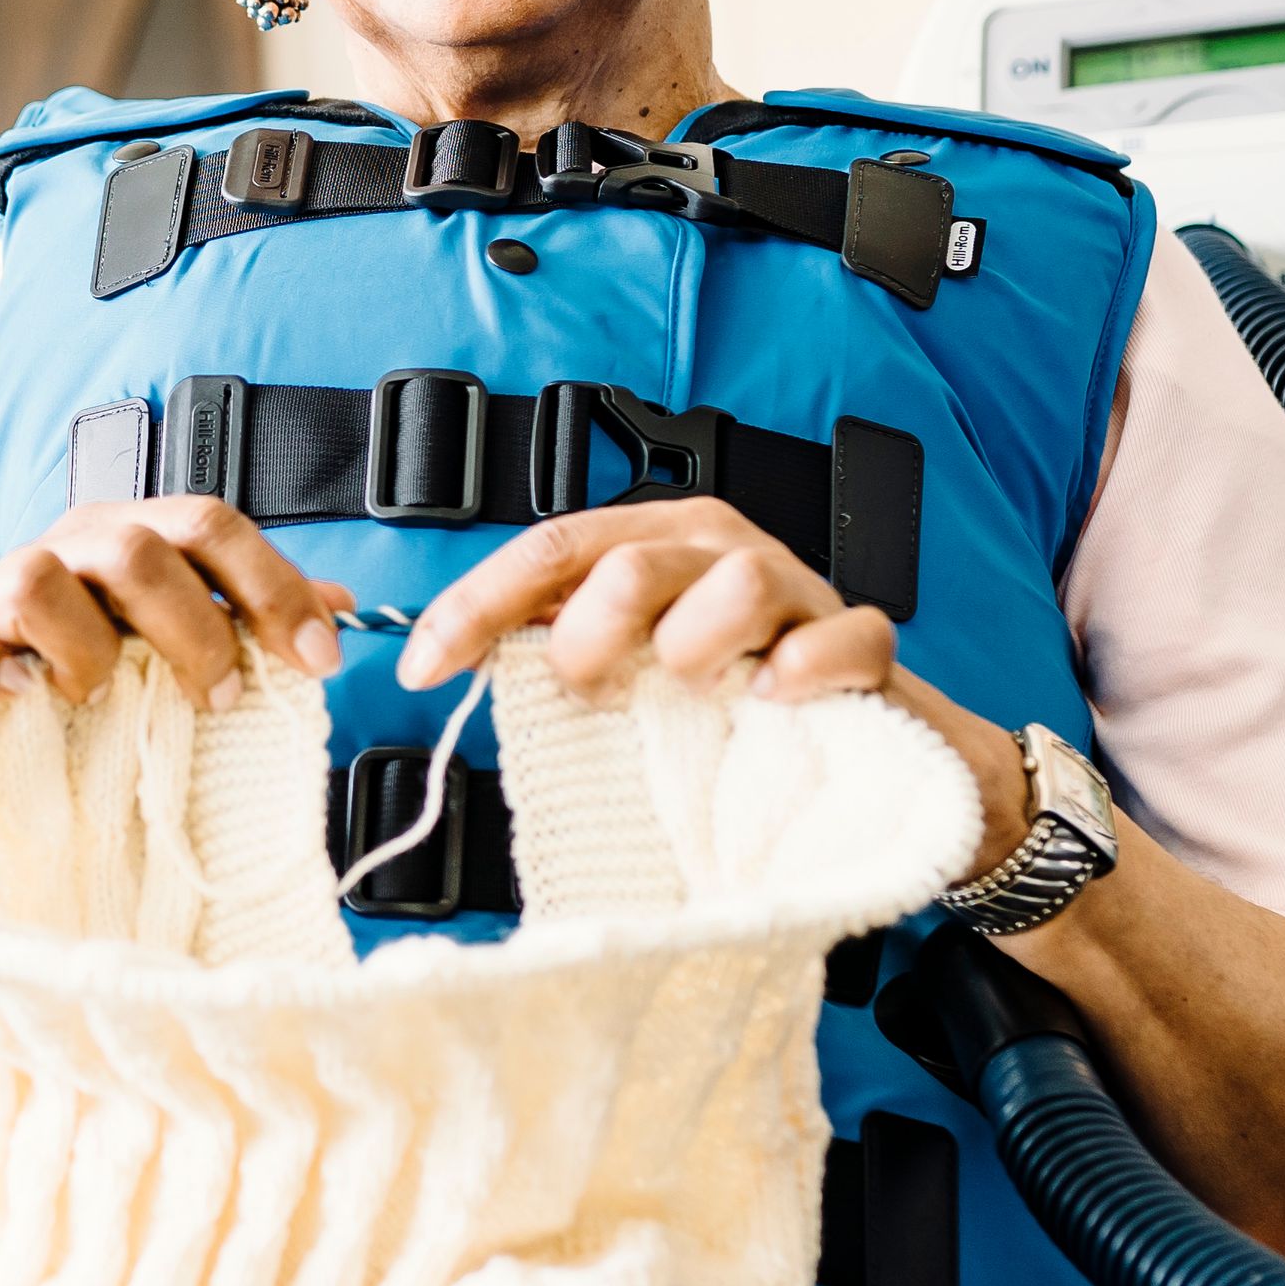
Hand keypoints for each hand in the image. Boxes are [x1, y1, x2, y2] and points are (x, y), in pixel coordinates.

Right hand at [0, 497, 350, 708]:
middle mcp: (69, 548)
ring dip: (86, 650)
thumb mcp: (182, 629)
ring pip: (38, 580)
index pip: (212, 524)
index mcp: (134, 535)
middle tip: (220, 697)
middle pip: (140, 551)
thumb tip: (342, 606)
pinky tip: (15, 695)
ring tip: (101, 698)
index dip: (271, 587)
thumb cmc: (105, 652)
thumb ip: (251, 614)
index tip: (318, 660)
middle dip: (195, 630)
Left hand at [398, 497, 1025, 875]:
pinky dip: (804, 668)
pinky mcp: (862, 641)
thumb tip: (448, 655)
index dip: (476, 607)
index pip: (549, 552)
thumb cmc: (725, 694)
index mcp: (652, 544)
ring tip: (687, 687)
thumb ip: (555, 644)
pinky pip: (840, 636)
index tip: (422, 666)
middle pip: (631, 565)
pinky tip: (776, 698)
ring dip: (693, 645)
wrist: (852, 740)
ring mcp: (797, 591)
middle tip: (586, 691)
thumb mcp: (625, 665)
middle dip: (586, 637)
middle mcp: (719, 550)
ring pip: (737, 581)